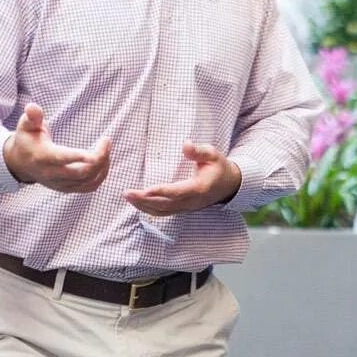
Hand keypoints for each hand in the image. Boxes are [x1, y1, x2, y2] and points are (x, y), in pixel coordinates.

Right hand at [2, 104, 111, 192]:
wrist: (20, 163)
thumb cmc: (27, 139)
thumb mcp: (25, 125)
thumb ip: (32, 116)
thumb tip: (32, 106)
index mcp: (42, 157)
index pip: (63, 158)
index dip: (81, 155)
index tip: (99, 144)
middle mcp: (51, 174)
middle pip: (82, 172)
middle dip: (100, 157)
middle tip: (107, 140)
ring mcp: (60, 184)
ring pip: (88, 181)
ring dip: (103, 165)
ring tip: (106, 148)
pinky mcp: (67, 189)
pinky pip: (89, 187)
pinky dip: (101, 176)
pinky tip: (104, 161)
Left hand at [124, 142, 241, 216]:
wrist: (228, 185)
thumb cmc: (219, 167)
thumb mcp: (213, 154)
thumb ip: (198, 151)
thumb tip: (185, 144)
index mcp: (199, 188)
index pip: (178, 192)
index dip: (162, 192)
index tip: (146, 189)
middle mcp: (192, 202)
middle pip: (166, 204)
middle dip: (145, 200)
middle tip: (127, 193)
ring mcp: (187, 208)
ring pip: (163, 211)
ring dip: (144, 206)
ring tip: (128, 197)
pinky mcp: (182, 209)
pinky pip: (164, 213)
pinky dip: (149, 209)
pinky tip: (137, 203)